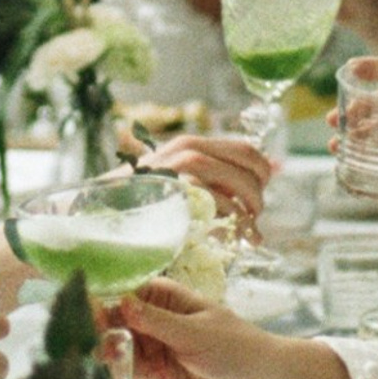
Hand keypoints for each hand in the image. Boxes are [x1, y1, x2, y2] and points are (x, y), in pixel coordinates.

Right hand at [115, 277, 350, 378]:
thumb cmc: (234, 345)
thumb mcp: (194, 331)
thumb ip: (156, 321)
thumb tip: (122, 303)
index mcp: (162, 297)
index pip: (122, 295)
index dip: (102, 304)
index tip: (86, 316)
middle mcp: (151, 320)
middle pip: (114, 326)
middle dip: (104, 339)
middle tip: (100, 353)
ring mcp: (152, 348)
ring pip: (119, 353)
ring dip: (116, 364)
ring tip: (119, 373)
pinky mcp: (155, 375)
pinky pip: (132, 377)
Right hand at [137, 131, 273, 236]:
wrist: (102, 210)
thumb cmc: (142, 197)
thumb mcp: (179, 176)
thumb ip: (218, 172)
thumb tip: (275, 166)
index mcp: (192, 143)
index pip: (246, 150)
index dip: (262, 172)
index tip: (259, 193)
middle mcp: (188, 151)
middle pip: (248, 167)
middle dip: (258, 195)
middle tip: (252, 216)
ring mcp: (182, 172)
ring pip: (237, 186)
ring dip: (248, 211)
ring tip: (244, 229)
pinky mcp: (176, 194)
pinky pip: (218, 206)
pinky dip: (228, 222)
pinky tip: (225, 235)